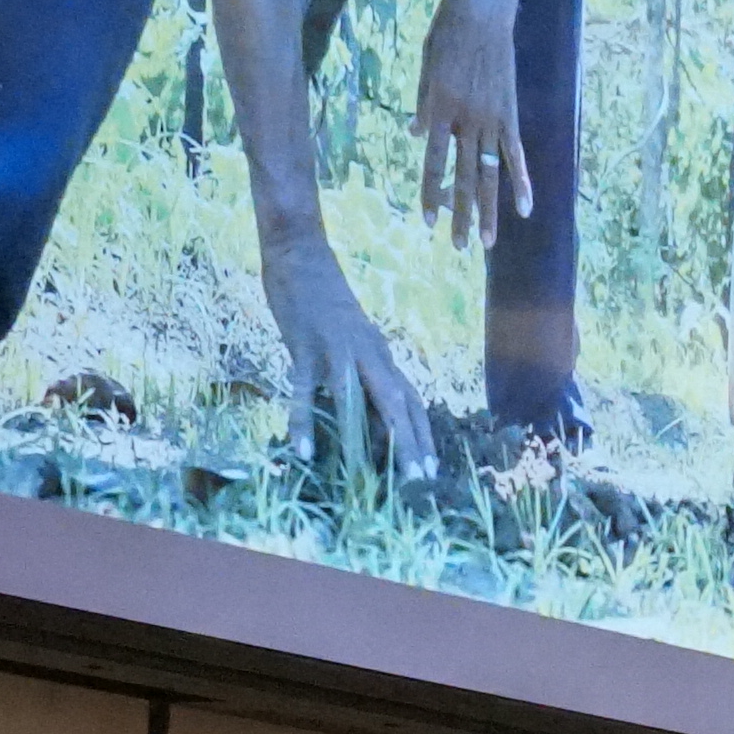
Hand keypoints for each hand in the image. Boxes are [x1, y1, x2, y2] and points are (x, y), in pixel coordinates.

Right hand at [254, 233, 434, 482]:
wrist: (300, 252)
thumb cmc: (323, 299)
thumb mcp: (351, 337)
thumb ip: (360, 369)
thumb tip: (366, 407)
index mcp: (380, 354)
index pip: (411, 399)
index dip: (423, 433)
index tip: (433, 468)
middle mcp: (367, 355)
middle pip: (398, 404)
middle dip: (411, 443)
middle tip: (423, 482)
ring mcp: (336, 350)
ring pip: (357, 401)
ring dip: (366, 440)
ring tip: (373, 479)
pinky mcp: (304, 346)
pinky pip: (304, 390)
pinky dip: (304, 421)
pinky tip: (305, 451)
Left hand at [416, 0, 529, 243]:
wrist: (482, 9)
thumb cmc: (448, 32)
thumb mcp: (426, 65)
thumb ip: (422, 103)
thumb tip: (416, 136)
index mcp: (439, 108)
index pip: (433, 162)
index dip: (431, 194)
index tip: (427, 222)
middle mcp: (465, 120)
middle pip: (462, 178)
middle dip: (460, 215)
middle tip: (458, 248)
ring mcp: (491, 119)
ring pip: (489, 174)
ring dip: (488, 210)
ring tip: (488, 242)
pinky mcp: (510, 114)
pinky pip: (516, 155)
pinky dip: (522, 181)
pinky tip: (526, 208)